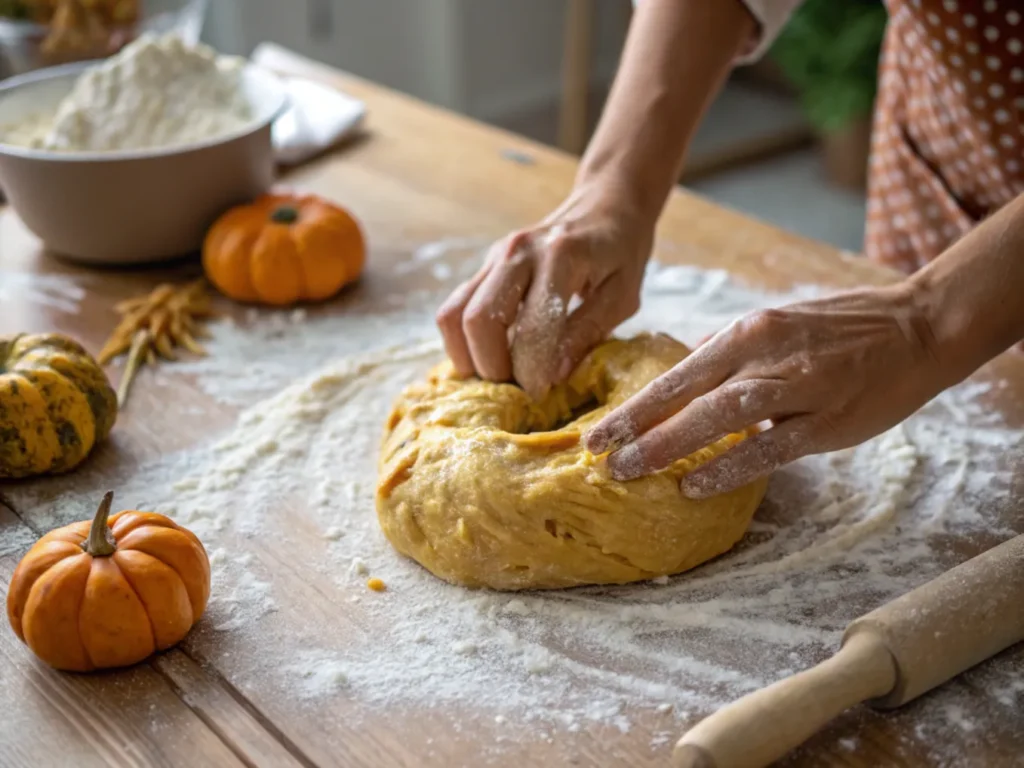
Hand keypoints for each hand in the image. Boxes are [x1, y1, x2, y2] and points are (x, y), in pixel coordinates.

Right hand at [435, 183, 653, 396]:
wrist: (605, 204)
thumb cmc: (621, 253)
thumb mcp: (622, 296)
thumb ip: (587, 332)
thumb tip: (553, 375)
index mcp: (561, 258)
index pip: (531, 328)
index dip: (532, 372)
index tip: (542, 395)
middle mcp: (518, 252)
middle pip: (479, 321)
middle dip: (493, 368)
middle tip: (517, 389)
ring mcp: (494, 256)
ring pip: (454, 315)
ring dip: (469, 357)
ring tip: (499, 377)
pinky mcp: (484, 265)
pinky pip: (454, 309)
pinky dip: (462, 341)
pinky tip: (488, 358)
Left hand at [584, 284, 948, 497]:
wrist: (917, 326)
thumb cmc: (841, 328)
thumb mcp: (775, 323)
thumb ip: (728, 350)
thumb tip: (684, 368)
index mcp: (746, 332)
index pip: (676, 375)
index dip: (633, 407)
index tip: (597, 433)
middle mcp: (764, 354)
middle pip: (687, 396)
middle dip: (637, 429)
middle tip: (599, 458)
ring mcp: (797, 387)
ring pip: (720, 417)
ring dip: (670, 445)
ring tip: (631, 471)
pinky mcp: (828, 420)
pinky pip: (770, 448)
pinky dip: (730, 467)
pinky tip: (695, 486)